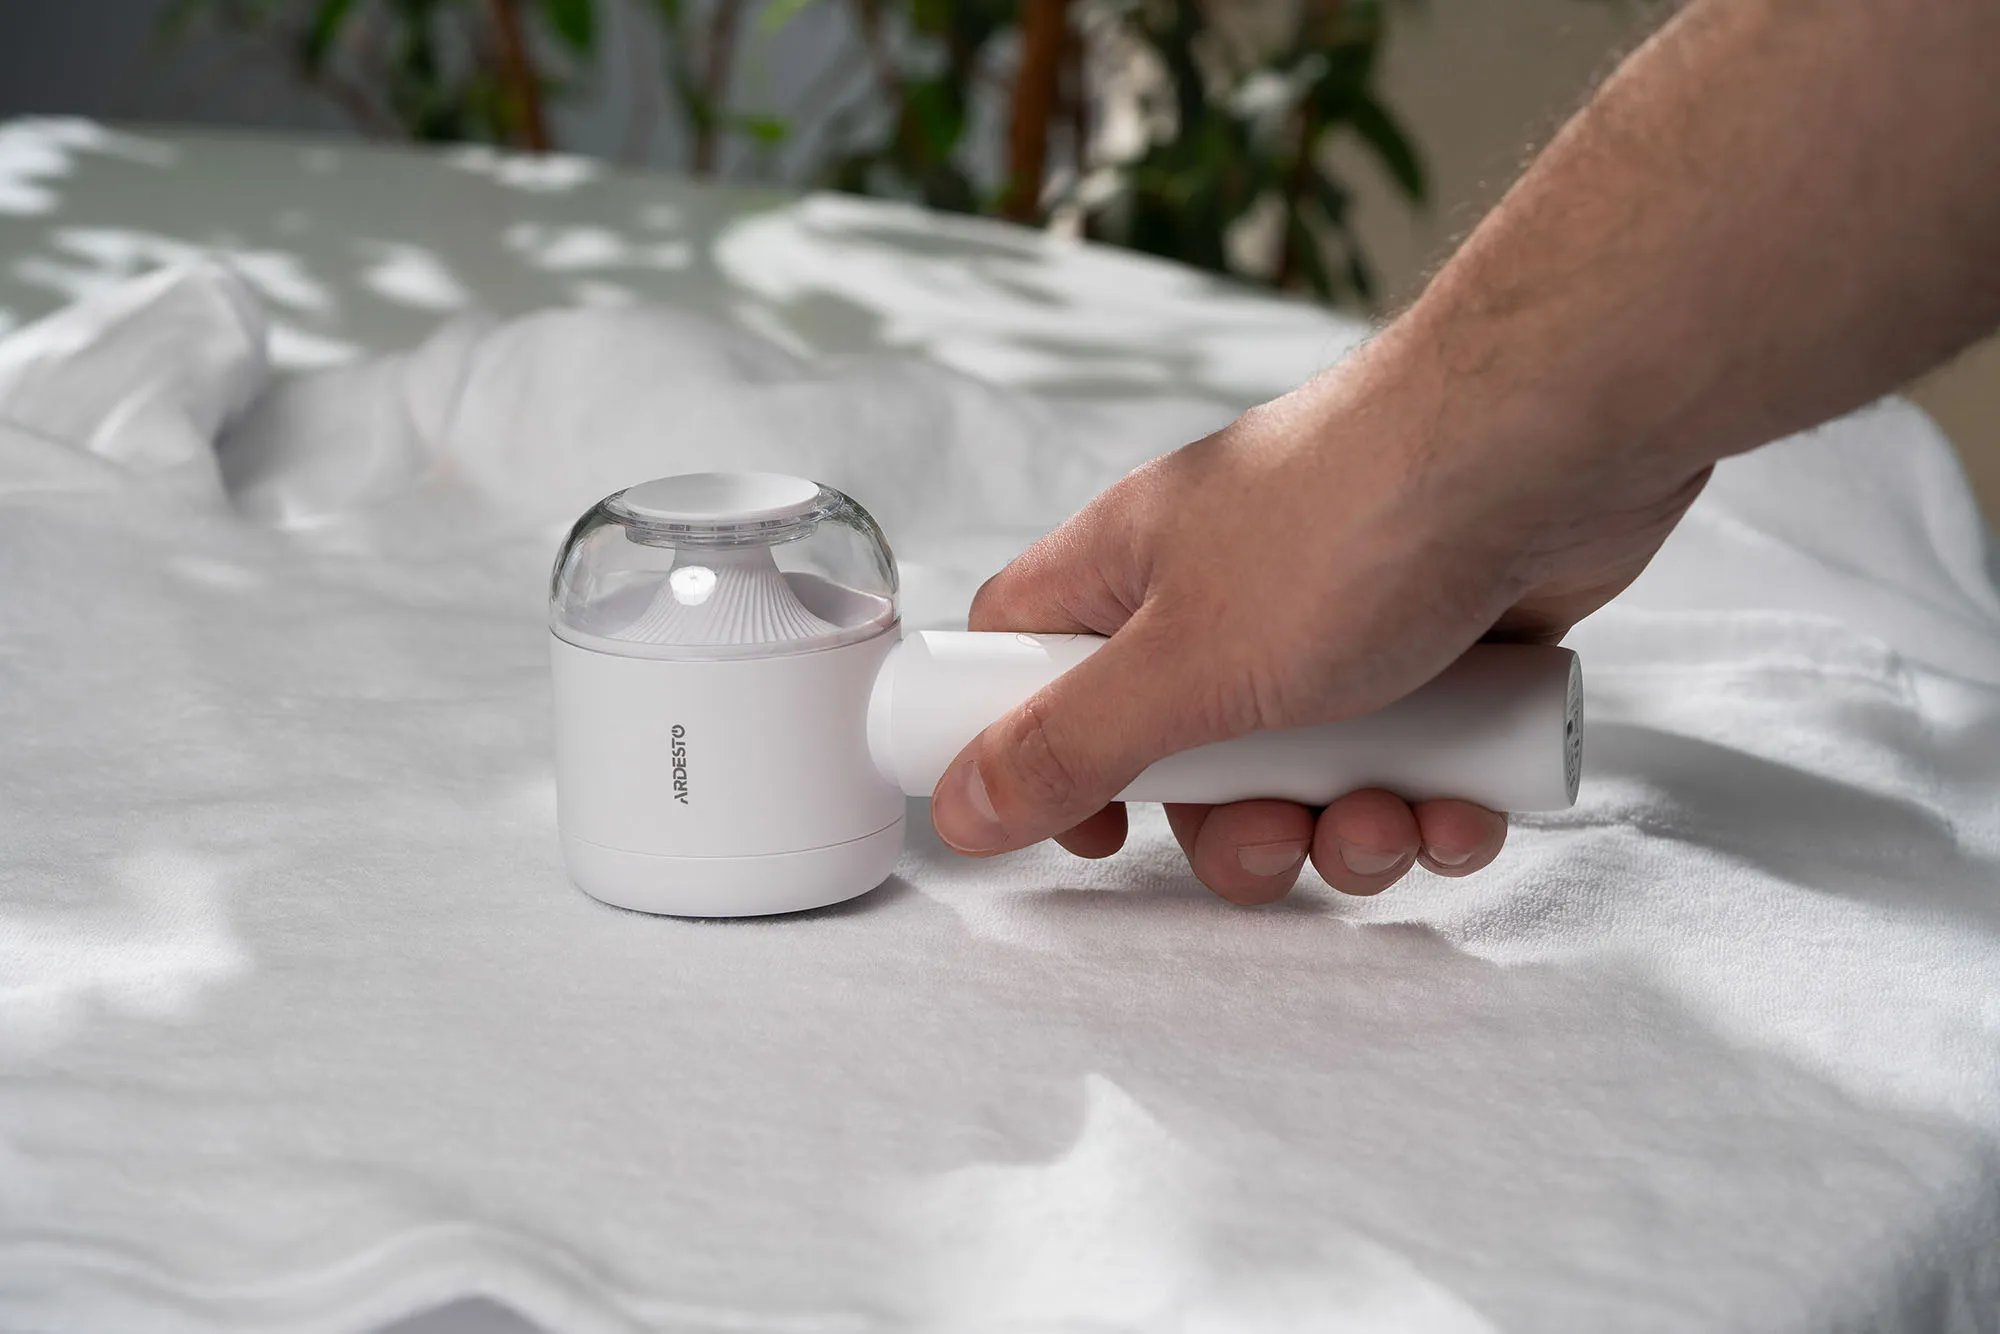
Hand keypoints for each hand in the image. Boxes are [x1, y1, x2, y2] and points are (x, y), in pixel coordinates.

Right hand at [928, 329, 1708, 902]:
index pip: (1030, 660)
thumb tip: (961, 811)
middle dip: (1233, 831)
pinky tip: (1466, 807)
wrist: (1554, 439)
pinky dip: (1435, 803)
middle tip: (1273, 841)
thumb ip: (1068, 746)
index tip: (1094, 827)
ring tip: (1389, 820)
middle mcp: (1225, 595)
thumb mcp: (1184, 664)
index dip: (1035, 752)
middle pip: (1183, 756)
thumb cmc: (1352, 525)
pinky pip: (1410, 763)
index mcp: (1132, 574)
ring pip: (1305, 774)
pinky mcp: (1443, 649)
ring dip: (1344, 830)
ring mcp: (1338, 622)